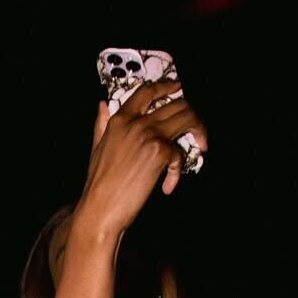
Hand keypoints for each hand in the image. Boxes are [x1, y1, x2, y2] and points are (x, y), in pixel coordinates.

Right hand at [79, 81, 208, 236]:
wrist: (99, 210)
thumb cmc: (97, 186)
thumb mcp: (96, 149)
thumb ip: (101, 125)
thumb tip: (102, 105)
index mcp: (120, 120)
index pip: (147, 92)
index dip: (166, 87)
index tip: (177, 88)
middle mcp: (136, 122)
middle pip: (176, 104)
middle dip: (191, 114)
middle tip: (195, 128)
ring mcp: (149, 135)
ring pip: (187, 118)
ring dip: (198, 131)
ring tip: (200, 145)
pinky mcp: (160, 152)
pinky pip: (180, 154)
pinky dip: (177, 172)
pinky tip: (167, 186)